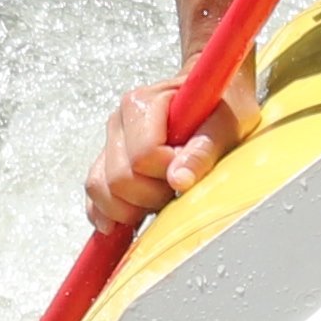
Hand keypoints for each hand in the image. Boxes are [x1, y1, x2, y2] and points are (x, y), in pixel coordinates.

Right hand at [87, 32, 265, 230]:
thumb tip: (178, 180)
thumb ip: (203, 150)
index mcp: (143, 104)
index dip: (169, 173)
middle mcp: (119, 121)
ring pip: (100, 189)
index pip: (143, 156)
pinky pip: (95, 195)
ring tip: (163, 199)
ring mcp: (110, 142)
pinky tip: (129, 223)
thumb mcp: (226, 124)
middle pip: (119, 178)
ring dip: (132, 208)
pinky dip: (109, 214)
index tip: (190, 170)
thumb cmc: (221, 107)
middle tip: (178, 189)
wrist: (213, 96)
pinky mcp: (106, 162)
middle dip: (151, 195)